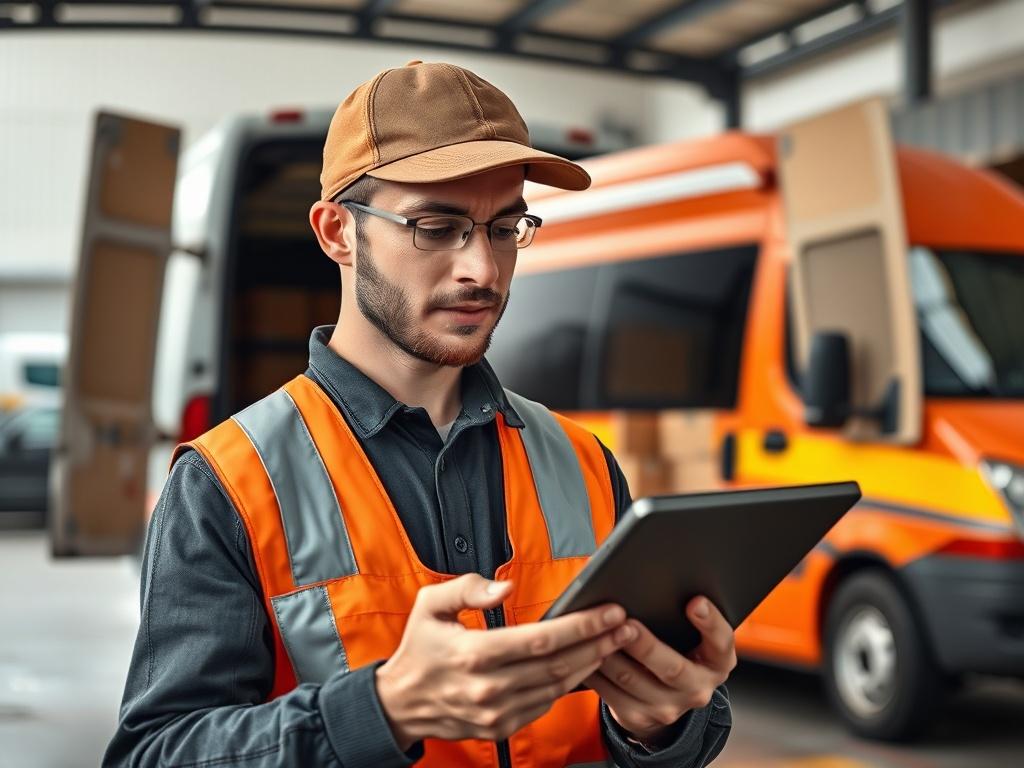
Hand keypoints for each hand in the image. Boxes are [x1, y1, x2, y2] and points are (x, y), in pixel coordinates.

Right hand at [375, 574, 636, 749]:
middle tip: (625, 625)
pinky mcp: (502, 727)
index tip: (609, 611)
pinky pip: (546, 704)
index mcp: (474, 653)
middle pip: (560, 664)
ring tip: (613, 642)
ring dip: (591, 663)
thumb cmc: (419, 649)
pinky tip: (584, 665)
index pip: (542, 639)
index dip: (582, 624)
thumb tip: (505, 587)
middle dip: (599, 642)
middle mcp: (489, 687)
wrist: (401, 703)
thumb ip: (467, 588)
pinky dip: (569, 684)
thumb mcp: (430, 605)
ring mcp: (497, 712)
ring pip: (559, 686)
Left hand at [583, 596, 736, 748]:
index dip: (710, 622)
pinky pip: (611, 694)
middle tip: (627, 624)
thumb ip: (682, 613)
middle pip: (672, 668)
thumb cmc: (678, 647)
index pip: (721, 642)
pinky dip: (596, 672)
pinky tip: (584, 653)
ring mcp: (669, 708)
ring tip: (596, 634)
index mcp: (718, 662)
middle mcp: (698, 689)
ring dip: (612, 655)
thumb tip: (654, 576)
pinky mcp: (640, 717)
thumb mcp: (691, 634)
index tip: (695, 601)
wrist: (665, 696)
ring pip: (633, 681)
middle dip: (647, 645)